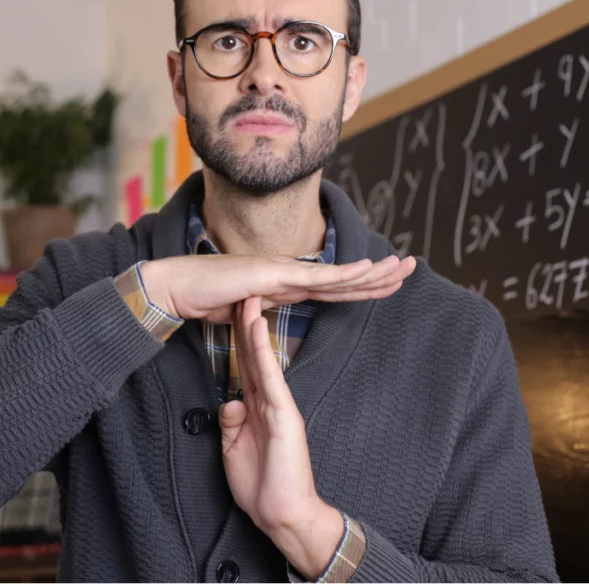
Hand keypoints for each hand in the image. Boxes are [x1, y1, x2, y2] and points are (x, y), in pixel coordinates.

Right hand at [141, 253, 414, 323]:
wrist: (176, 287)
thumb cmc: (201, 299)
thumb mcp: (240, 314)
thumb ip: (258, 315)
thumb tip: (262, 322)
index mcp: (283, 286)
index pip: (331, 288)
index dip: (360, 286)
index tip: (387, 282)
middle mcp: (288, 275)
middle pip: (342, 277)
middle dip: (378, 273)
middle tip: (412, 265)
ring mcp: (281, 271)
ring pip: (336, 274)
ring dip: (371, 271)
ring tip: (402, 265)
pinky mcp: (272, 275)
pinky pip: (314, 277)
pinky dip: (343, 274)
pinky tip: (366, 269)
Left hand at [218, 296, 346, 578]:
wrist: (284, 514)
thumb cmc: (262, 486)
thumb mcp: (235, 449)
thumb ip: (232, 423)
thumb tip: (229, 400)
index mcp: (257, 407)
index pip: (244, 364)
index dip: (235, 338)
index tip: (226, 311)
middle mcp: (270, 400)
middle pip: (253, 354)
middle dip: (245, 323)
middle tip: (239, 289)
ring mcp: (279, 405)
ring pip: (262, 358)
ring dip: (253, 327)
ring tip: (247, 296)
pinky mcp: (285, 414)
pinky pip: (270, 376)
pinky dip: (261, 351)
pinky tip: (256, 328)